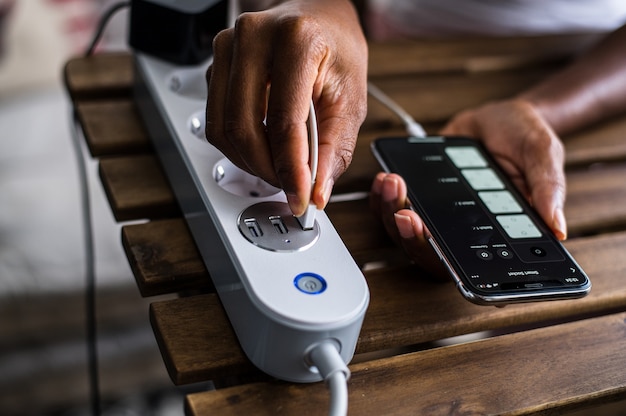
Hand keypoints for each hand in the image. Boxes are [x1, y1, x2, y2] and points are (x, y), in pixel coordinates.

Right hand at [205, 0, 367, 215]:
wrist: (317, 15)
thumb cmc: (336, 47)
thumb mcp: (350, 97)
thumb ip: (335, 147)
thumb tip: (316, 189)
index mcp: (295, 39)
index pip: (284, 121)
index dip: (291, 169)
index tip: (301, 197)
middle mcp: (252, 38)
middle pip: (243, 128)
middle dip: (267, 171)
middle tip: (291, 187)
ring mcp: (227, 49)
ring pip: (222, 129)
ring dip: (249, 162)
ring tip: (279, 169)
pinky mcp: (215, 66)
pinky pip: (216, 120)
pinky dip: (239, 146)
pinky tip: (265, 146)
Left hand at [370, 99, 566, 274]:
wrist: (498, 116)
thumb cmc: (524, 139)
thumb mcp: (543, 154)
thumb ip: (548, 188)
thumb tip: (558, 229)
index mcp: (496, 234)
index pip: (470, 267)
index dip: (447, 263)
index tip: (432, 239)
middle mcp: (463, 231)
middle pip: (429, 253)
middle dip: (411, 237)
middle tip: (407, 213)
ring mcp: (438, 215)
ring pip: (405, 232)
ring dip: (392, 213)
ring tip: (393, 185)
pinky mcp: (418, 196)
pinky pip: (393, 206)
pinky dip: (383, 197)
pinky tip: (385, 178)